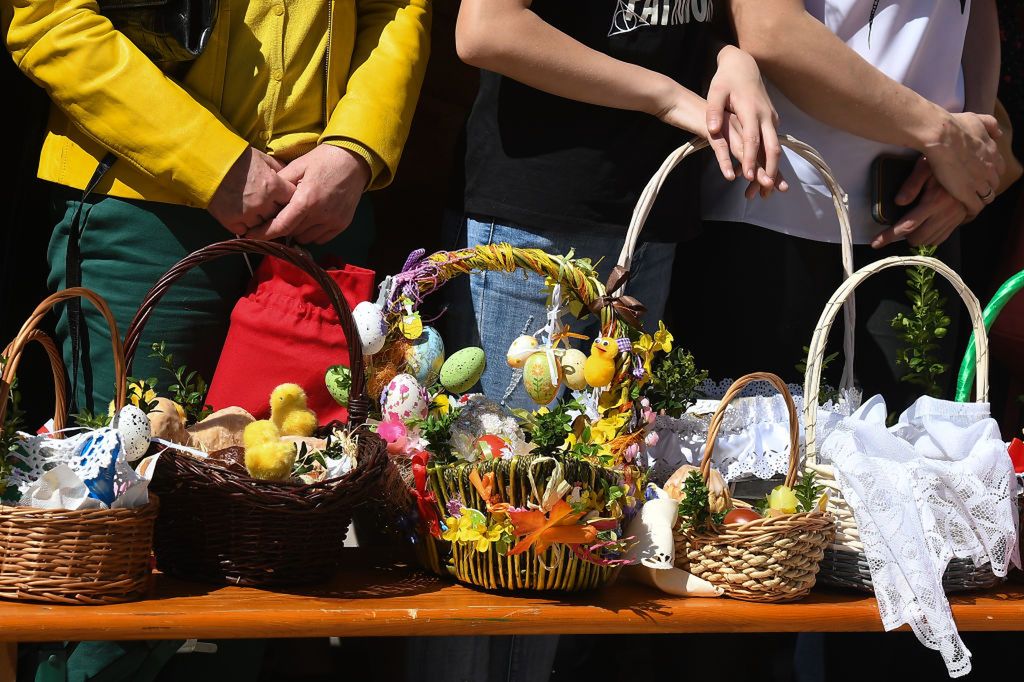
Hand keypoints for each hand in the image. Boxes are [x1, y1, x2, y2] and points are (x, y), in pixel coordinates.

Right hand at [207, 148, 295, 234]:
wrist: (206, 163)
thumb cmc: (237, 158)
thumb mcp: (263, 159)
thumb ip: (280, 170)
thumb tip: (293, 178)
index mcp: (273, 186)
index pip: (292, 200)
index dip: (289, 199)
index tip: (285, 198)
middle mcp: (263, 203)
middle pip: (280, 216)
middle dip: (277, 211)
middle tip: (272, 206)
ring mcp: (247, 214)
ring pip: (264, 226)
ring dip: (262, 221)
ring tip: (256, 211)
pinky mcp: (232, 222)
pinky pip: (246, 232)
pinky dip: (247, 227)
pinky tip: (244, 218)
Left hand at [247, 145, 370, 243]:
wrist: (354, 160)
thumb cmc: (323, 160)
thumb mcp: (298, 165)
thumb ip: (280, 182)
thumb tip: (264, 196)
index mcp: (307, 199)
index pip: (282, 226)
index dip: (264, 234)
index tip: (251, 236)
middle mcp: (321, 214)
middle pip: (292, 233)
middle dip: (282, 227)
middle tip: (279, 216)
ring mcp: (333, 221)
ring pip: (306, 238)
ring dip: (298, 231)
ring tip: (298, 215)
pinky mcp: (342, 224)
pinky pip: (321, 238)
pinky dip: (312, 233)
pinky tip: (311, 219)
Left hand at [706, 45, 786, 197]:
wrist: (743, 65)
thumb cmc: (726, 80)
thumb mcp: (715, 92)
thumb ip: (713, 111)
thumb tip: (712, 130)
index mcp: (752, 110)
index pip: (753, 139)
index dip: (751, 158)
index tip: (748, 176)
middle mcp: (765, 116)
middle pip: (772, 147)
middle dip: (771, 170)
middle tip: (766, 190)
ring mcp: (771, 118)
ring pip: (776, 147)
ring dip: (773, 169)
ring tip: (767, 190)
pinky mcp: (770, 121)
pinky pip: (772, 143)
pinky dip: (769, 160)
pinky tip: (762, 174)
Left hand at [871, 157, 968, 248]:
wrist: (975, 166)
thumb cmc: (945, 163)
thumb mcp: (925, 167)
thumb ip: (911, 184)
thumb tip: (898, 202)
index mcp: (934, 201)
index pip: (907, 225)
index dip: (889, 236)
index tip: (876, 243)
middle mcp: (944, 214)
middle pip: (918, 238)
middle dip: (903, 238)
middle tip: (896, 229)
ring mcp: (953, 219)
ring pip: (929, 241)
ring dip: (916, 238)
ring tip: (910, 228)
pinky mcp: (959, 220)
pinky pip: (941, 238)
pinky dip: (929, 238)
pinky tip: (923, 229)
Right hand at [921, 111, 1004, 214]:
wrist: (942, 136)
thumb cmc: (955, 125)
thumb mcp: (977, 119)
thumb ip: (989, 125)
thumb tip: (998, 133)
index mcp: (993, 152)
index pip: (999, 168)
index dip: (990, 173)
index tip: (980, 175)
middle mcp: (990, 168)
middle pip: (994, 184)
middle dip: (986, 187)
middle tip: (973, 190)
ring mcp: (979, 182)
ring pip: (987, 197)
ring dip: (979, 200)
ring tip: (968, 203)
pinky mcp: (966, 193)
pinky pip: (975, 207)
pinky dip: (971, 210)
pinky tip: (964, 211)